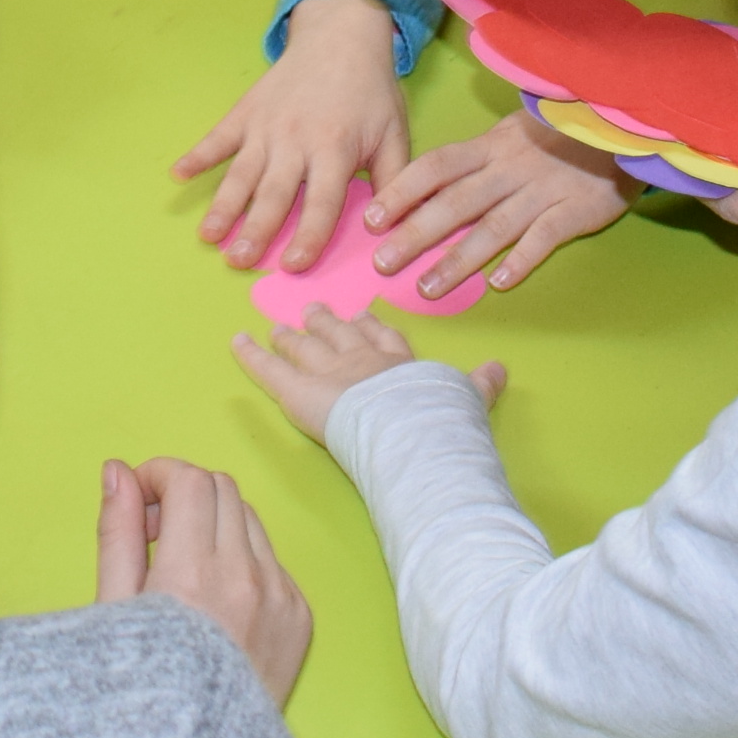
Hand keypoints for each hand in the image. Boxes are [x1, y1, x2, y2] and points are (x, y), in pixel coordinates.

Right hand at [94, 456, 311, 707]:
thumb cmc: (139, 695)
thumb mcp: (112, 613)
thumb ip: (117, 534)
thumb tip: (118, 471)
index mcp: (193, 575)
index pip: (191, 481)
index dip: (159, 475)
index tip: (137, 500)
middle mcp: (246, 579)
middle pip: (223, 489)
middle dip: (185, 494)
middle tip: (153, 533)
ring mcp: (281, 597)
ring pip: (251, 520)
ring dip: (215, 524)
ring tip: (183, 568)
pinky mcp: (301, 618)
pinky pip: (273, 561)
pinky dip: (242, 561)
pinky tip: (215, 603)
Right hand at [177, 0, 413, 270]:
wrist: (341, 36)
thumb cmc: (370, 92)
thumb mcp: (394, 134)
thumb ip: (392, 181)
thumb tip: (389, 227)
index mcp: (336, 149)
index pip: (322, 202)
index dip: (309, 236)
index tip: (292, 265)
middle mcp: (297, 140)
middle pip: (274, 194)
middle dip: (255, 230)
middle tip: (238, 262)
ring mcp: (266, 126)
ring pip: (242, 173)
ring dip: (224, 206)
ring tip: (208, 236)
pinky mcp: (246, 112)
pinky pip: (218, 137)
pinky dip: (197, 155)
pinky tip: (177, 174)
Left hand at [233, 306, 507, 442]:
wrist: (412, 428)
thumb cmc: (441, 418)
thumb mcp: (468, 396)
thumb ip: (479, 383)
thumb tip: (500, 369)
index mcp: (400, 361)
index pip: (382, 337)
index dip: (371, 327)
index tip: (363, 315)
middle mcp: (361, 358)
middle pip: (340, 335)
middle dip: (326, 322)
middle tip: (315, 309)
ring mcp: (328, 371)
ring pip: (305, 348)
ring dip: (290, 337)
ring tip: (278, 326)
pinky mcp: (299, 390)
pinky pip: (270, 370)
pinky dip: (251, 355)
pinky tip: (237, 341)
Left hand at [370, 113, 628, 293]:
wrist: (620, 125)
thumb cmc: (559, 135)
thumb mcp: (513, 133)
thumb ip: (477, 160)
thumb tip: (427, 189)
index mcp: (491, 146)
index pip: (436, 167)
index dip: (402, 191)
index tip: (372, 218)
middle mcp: (510, 168)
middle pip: (455, 202)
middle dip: (416, 233)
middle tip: (383, 262)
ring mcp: (543, 189)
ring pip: (493, 226)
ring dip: (458, 259)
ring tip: (428, 287)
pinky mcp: (576, 208)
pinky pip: (545, 236)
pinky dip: (523, 258)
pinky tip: (501, 282)